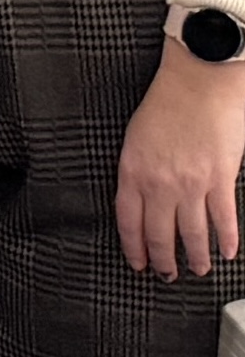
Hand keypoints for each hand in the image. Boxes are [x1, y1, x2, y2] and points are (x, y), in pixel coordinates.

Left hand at [114, 40, 244, 277]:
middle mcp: (159, 183)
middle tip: (168, 275)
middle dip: (163, 260)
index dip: (134, 248)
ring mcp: (191, 183)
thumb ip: (137, 171)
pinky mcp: (220, 178)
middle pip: (159, 233)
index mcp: (132, 172)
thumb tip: (144, 200)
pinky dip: (226, 238)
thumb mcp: (135, 139)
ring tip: (198, 270)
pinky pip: (223, 218)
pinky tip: (228, 252)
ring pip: (192, 233)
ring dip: (195, 256)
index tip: (139, 264)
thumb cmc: (167, 103)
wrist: (200, 81)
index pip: (128, 222)